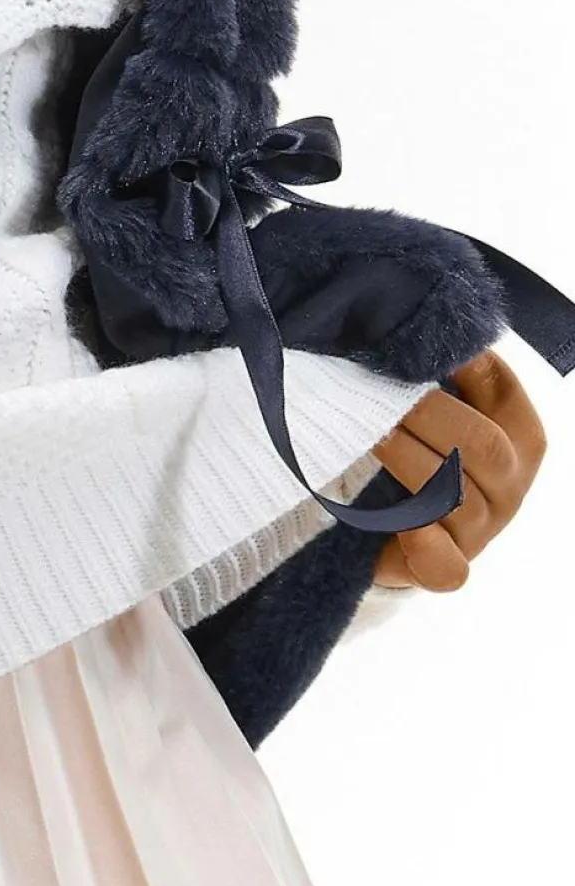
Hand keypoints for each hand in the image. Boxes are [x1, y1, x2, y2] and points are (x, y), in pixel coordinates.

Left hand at [369, 346, 546, 590]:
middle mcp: (510, 482)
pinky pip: (448, 567)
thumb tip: (414, 318)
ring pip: (453, 496)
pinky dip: (425, 547)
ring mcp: (482, 529)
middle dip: (424, 416)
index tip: (410, 349)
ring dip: (405, 462)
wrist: (394, 519)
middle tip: (373, 396)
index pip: (501, 388)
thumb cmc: (420, 443)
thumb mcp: (436, 399)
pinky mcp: (446, 567)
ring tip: (367, 435)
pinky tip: (402, 526)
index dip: (459, 365)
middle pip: (481, 445)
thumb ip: (435, 363)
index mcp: (519, 432)